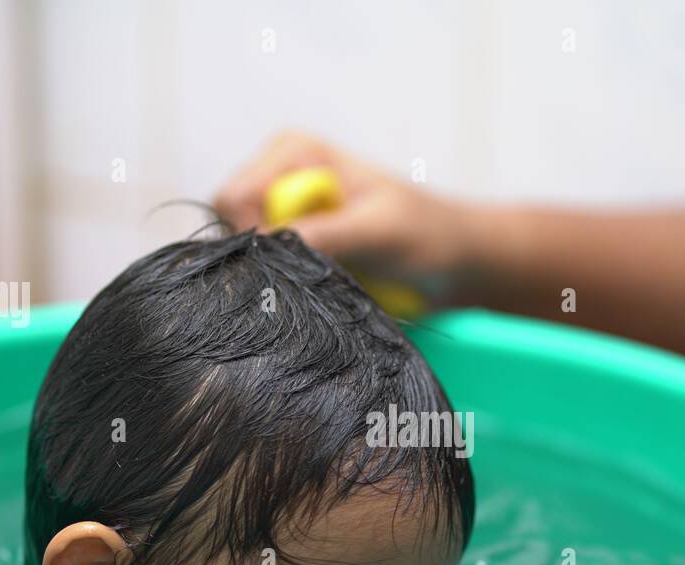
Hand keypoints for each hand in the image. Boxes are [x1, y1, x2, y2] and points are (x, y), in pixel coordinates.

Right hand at [213, 130, 467, 280]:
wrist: (455, 263)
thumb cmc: (427, 234)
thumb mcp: (378, 231)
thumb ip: (325, 234)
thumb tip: (268, 247)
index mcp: (293, 153)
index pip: (232, 197)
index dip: (254, 236)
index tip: (296, 260)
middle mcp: (278, 180)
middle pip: (230, 229)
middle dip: (266, 259)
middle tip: (319, 273)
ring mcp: (282, 218)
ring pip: (246, 258)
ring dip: (280, 278)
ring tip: (329, 280)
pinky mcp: (291, 251)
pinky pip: (264, 276)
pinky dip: (288, 289)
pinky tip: (322, 291)